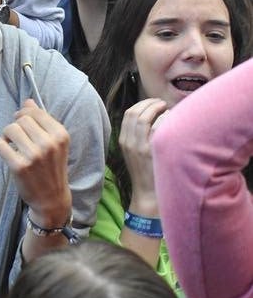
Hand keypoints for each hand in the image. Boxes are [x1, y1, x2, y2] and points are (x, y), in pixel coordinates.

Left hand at [0, 99, 71, 226]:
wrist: (51, 198)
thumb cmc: (52, 168)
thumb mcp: (54, 143)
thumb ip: (42, 121)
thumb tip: (27, 101)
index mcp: (61, 135)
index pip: (35, 112)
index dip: (24, 114)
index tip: (21, 121)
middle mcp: (49, 144)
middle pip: (21, 119)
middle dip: (16, 125)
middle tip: (17, 136)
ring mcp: (34, 155)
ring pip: (10, 129)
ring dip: (7, 135)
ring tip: (12, 144)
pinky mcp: (19, 166)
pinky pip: (0, 144)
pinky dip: (1, 146)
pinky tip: (8, 153)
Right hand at [119, 96, 166, 212]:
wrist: (148, 194)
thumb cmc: (147, 172)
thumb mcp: (135, 153)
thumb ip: (138, 136)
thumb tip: (151, 116)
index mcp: (123, 141)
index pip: (128, 113)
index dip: (142, 104)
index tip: (154, 104)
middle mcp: (129, 143)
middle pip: (135, 112)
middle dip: (150, 103)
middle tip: (162, 104)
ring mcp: (139, 147)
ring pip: (144, 117)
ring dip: (157, 108)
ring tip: (167, 109)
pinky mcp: (151, 152)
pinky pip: (156, 127)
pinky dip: (164, 119)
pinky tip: (173, 121)